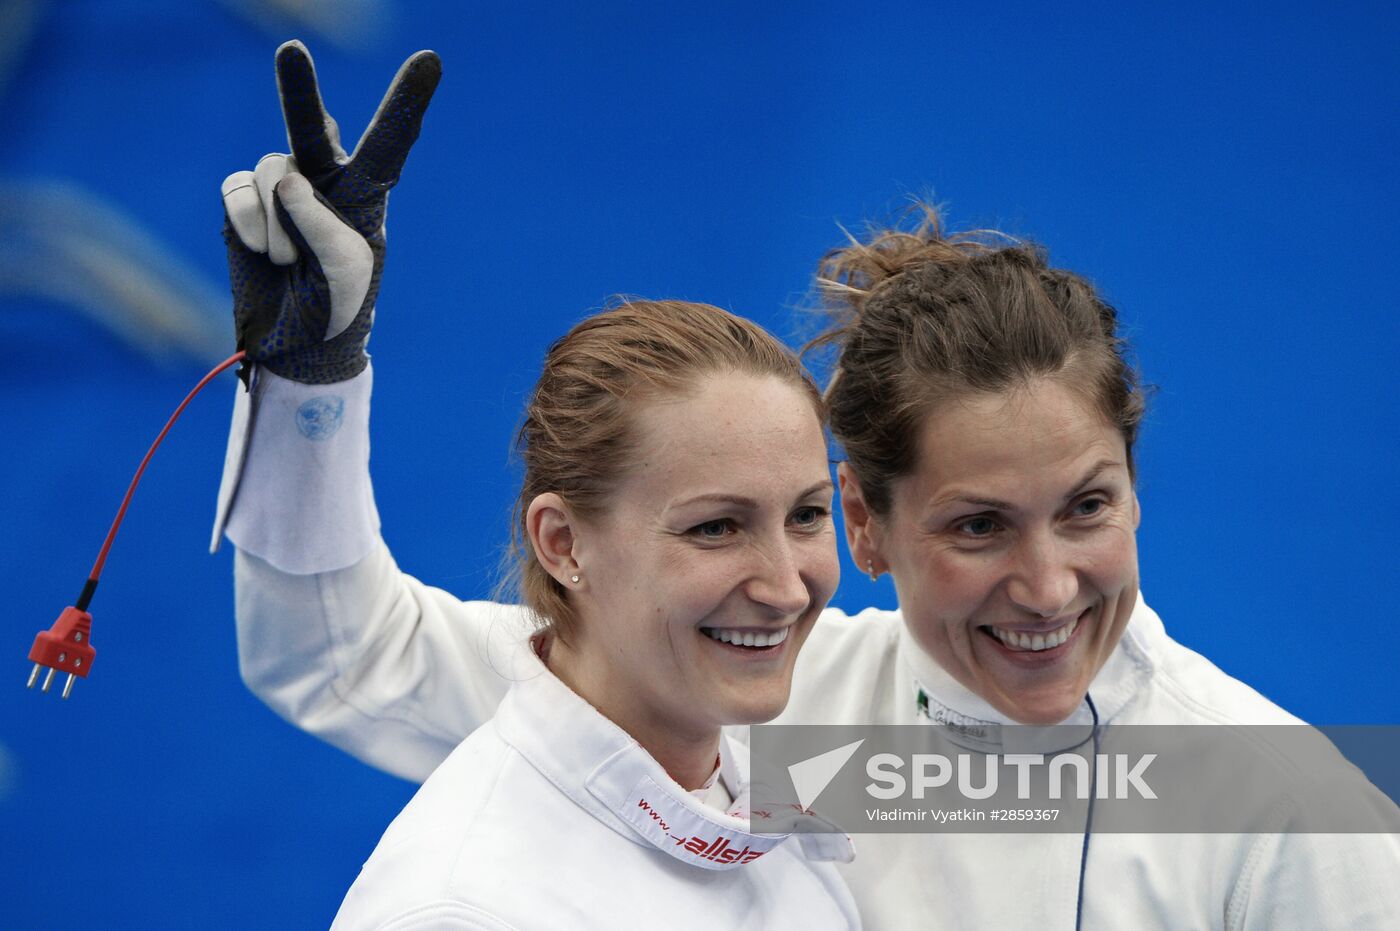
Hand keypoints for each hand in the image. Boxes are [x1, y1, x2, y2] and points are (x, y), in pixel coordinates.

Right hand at [221, 40, 440, 383]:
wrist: (296, 342)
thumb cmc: (338, 303)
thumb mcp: (346, 269)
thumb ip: (322, 223)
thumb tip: (284, 177)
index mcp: (366, 193)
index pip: (389, 141)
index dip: (407, 101)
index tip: (431, 60)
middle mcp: (324, 180)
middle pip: (310, 125)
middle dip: (297, 88)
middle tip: (290, 50)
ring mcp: (280, 187)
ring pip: (270, 170)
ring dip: (277, 223)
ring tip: (290, 261)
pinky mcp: (243, 200)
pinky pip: (237, 188)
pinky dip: (247, 221)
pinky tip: (262, 251)